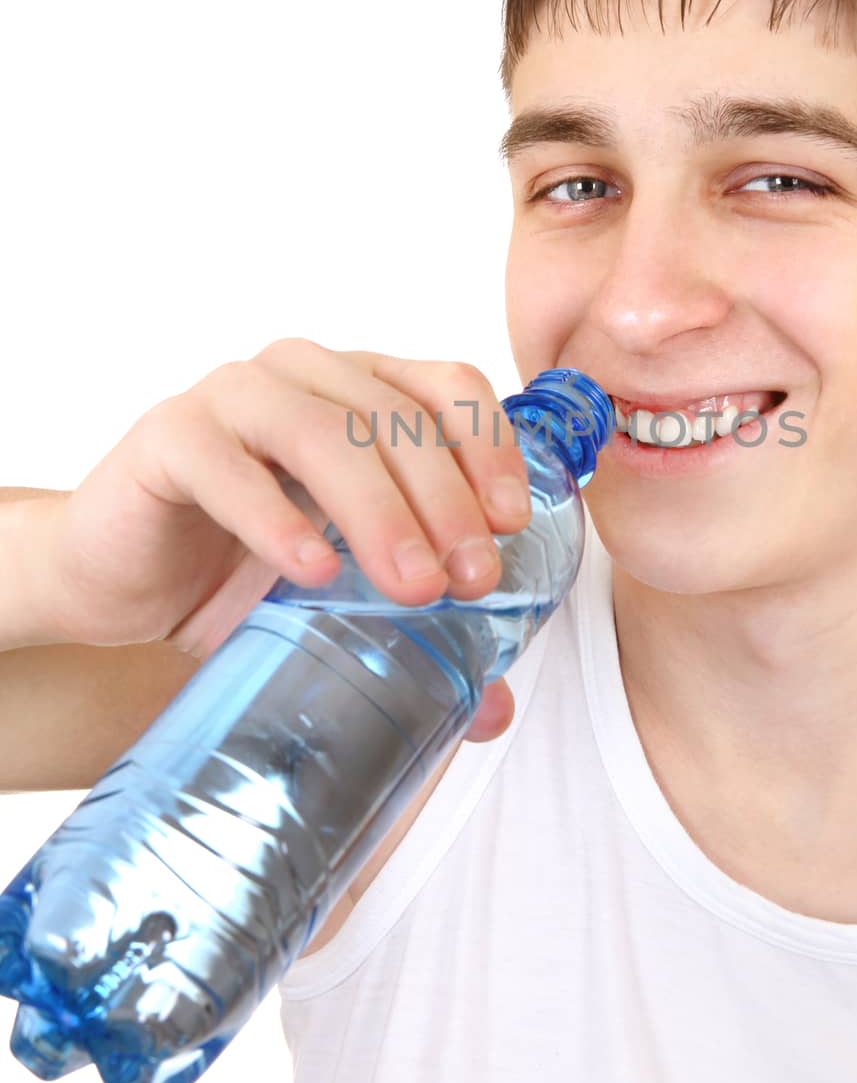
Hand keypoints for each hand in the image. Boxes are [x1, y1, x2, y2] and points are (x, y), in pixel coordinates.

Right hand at [40, 339, 532, 737]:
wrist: (120, 582)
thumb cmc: (239, 574)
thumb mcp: (341, 600)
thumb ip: (420, 634)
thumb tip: (496, 707)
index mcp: (361, 388)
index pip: (447, 386)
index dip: (488, 446)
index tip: (510, 524)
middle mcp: (304, 375)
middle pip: (393, 415)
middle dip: (445, 499)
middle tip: (472, 581)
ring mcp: (233, 396)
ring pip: (322, 433)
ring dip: (378, 511)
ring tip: (412, 589)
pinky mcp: (167, 437)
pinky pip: (228, 467)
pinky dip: (277, 520)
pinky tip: (313, 573)